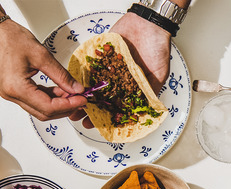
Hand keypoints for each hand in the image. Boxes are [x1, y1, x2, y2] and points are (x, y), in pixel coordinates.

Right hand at [0, 20, 87, 119]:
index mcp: (16, 88)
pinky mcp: (12, 90)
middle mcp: (11, 95)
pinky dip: (48, 98)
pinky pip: (33, 100)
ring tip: (72, 93)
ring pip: (39, 108)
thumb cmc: (10, 38)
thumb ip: (61, 75)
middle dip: (64, 107)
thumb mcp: (42, 56)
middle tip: (79, 98)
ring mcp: (10, 94)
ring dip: (57, 104)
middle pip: (43, 112)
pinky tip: (59, 90)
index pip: (48, 107)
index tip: (82, 99)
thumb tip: (76, 89)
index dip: (68, 105)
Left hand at [73, 12, 172, 128]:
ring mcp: (110, 67)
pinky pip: (90, 65)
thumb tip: (147, 111)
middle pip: (101, 98)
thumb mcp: (159, 74)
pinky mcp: (103, 54)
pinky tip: (73, 83)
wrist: (149, 23)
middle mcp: (120, 78)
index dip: (106, 117)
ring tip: (71, 102)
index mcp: (132, 87)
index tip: (95, 124)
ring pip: (93, 84)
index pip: (117, 106)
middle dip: (89, 108)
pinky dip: (82, 74)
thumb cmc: (158, 47)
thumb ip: (151, 92)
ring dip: (82, 94)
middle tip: (77, 116)